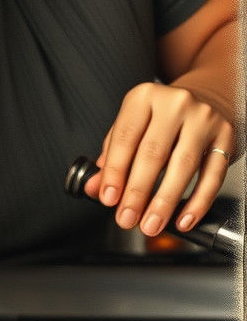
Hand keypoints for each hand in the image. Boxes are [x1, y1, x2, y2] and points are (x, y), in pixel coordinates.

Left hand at [82, 82, 235, 235]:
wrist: (205, 99)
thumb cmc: (160, 118)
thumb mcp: (131, 127)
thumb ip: (111, 157)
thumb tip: (95, 188)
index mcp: (143, 97)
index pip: (125, 138)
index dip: (115, 172)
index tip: (109, 198)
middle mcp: (174, 103)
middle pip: (153, 154)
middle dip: (137, 192)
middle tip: (127, 218)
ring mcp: (204, 118)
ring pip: (183, 166)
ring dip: (165, 202)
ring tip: (151, 223)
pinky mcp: (226, 135)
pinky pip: (213, 175)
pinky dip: (198, 202)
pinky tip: (183, 219)